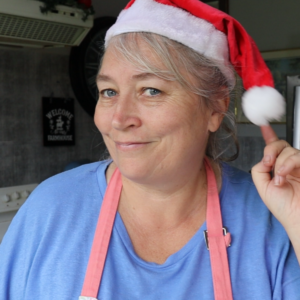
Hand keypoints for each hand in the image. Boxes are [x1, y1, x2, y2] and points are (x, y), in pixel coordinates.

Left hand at [252, 126, 299, 244]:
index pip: (275, 149)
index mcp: (279, 169)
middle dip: (271, 150)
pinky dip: (287, 164)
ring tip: (279, 179)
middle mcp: (290, 166)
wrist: (298, 219)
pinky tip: (284, 176)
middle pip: (280, 145)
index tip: (264, 126)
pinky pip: (297, 156)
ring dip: (280, 163)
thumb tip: (264, 159)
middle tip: (268, 162)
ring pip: (289, 150)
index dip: (269, 135)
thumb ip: (259, 170)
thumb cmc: (283, 207)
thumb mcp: (263, 187)